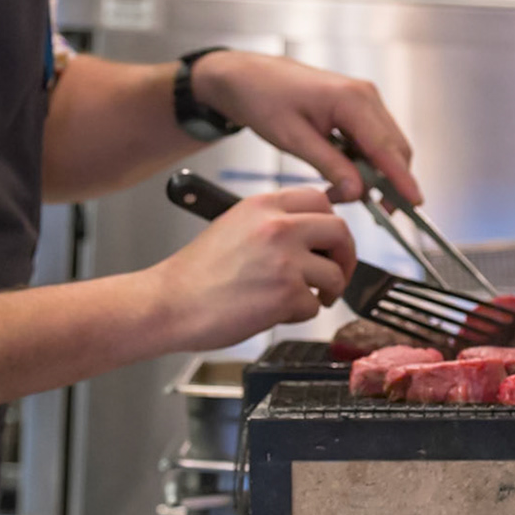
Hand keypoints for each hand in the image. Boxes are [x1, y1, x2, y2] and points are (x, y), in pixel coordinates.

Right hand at [149, 187, 355, 351]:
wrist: (170, 303)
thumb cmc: (196, 274)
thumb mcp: (234, 225)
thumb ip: (272, 222)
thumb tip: (311, 233)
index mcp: (263, 205)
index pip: (320, 199)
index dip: (331, 223)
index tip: (330, 241)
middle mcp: (278, 226)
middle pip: (340, 231)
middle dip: (345, 256)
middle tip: (336, 272)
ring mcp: (285, 260)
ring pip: (334, 273)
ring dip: (325, 291)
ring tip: (303, 299)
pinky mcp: (286, 294)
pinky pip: (314, 306)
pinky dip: (300, 315)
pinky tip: (275, 312)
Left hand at [191, 51, 421, 204]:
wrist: (246, 77)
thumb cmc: (263, 98)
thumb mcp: (294, 138)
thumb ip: (330, 165)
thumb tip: (359, 191)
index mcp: (352, 99)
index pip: (387, 148)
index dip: (402, 179)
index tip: (413, 203)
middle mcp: (365, 96)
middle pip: (395, 148)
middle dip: (389, 182)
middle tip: (373, 212)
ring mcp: (363, 99)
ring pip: (386, 146)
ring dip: (374, 174)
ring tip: (342, 193)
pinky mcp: (356, 106)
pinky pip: (372, 139)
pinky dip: (365, 161)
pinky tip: (343, 176)